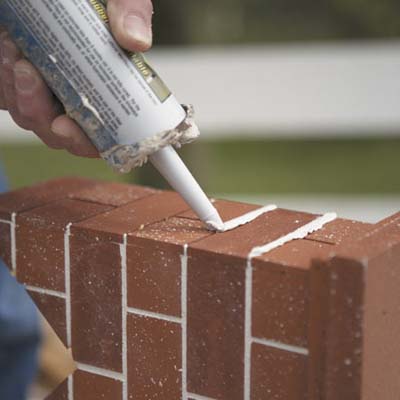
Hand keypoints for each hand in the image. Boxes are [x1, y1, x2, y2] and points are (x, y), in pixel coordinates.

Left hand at [0, 0, 152, 156]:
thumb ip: (130, 10)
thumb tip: (136, 41)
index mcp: (109, 87)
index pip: (105, 135)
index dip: (88, 142)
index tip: (68, 127)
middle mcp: (79, 94)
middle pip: (64, 134)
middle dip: (44, 118)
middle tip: (31, 77)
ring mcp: (48, 91)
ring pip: (33, 119)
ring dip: (22, 96)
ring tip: (17, 54)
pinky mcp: (18, 82)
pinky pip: (9, 100)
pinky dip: (6, 82)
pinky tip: (8, 50)